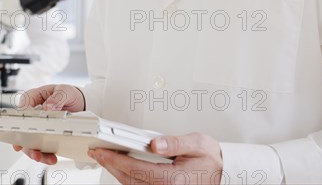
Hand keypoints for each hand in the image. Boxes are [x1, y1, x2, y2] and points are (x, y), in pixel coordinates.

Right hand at [13, 84, 85, 164]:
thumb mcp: (64, 91)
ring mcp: (38, 125)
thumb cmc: (67, 93)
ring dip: (35, 152)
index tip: (24, 132)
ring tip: (43, 157)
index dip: (20, 122)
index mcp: (32, 98)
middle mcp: (32, 113)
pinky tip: (51, 158)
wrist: (80, 102)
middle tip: (34, 151)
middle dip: (27, 143)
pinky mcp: (45, 135)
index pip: (22, 109)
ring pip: (30, 142)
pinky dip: (45, 154)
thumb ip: (55, 99)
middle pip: (23, 129)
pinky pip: (41, 147)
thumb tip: (48, 107)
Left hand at [88, 133, 222, 184]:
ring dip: (117, 173)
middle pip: (130, 179)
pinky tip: (121, 168)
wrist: (224, 173)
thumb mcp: (196, 143)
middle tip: (97, 154)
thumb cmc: (211, 159)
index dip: (115, 160)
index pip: (136, 169)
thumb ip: (174, 142)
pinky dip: (128, 178)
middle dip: (111, 166)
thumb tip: (155, 143)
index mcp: (174, 179)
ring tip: (105, 158)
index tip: (102, 152)